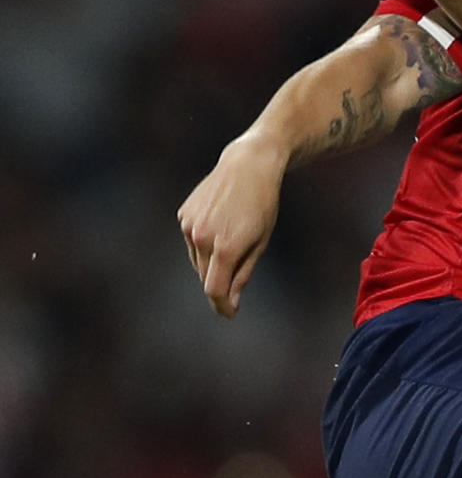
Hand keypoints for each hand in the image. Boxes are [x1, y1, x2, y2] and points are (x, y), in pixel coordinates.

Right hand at [178, 135, 288, 317]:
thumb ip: (243, 273)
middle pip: (206, 276)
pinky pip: (192, 239)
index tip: (230, 313)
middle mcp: (203, 237)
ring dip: (211, 260)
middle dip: (220, 282)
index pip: (214, 290)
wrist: (249, 164)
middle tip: (236, 279)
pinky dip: (203, 240)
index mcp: (226, 246)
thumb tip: (229, 301)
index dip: (221, 305)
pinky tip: (220, 221)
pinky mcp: (183, 214)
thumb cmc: (263, 203)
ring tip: (232, 237)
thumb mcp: (261, 240)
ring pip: (197, 259)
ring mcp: (189, 225)